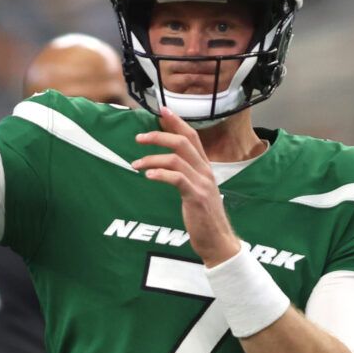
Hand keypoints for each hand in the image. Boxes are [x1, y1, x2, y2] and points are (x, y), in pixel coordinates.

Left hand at [132, 107, 239, 266]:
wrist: (218, 241)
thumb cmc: (204, 217)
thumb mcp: (196, 190)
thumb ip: (185, 175)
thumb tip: (168, 164)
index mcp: (205, 167)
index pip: (192, 137)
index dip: (177, 122)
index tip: (162, 111)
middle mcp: (205, 171)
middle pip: (183, 142)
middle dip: (159, 136)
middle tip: (138, 138)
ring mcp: (202, 183)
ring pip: (176, 159)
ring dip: (152, 158)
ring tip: (135, 164)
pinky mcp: (196, 197)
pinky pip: (178, 178)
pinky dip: (161, 174)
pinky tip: (148, 175)